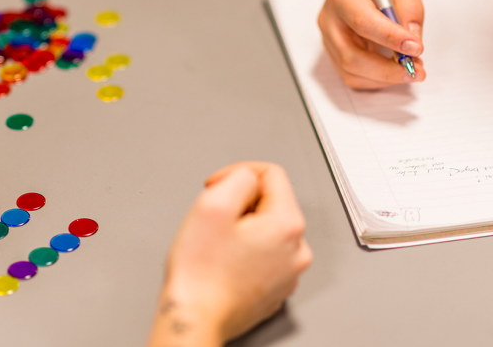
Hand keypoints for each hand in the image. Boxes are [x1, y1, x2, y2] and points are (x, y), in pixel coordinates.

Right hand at [147, 162, 311, 345]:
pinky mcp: (275, 288)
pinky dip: (244, 252)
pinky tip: (223, 263)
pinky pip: (262, 255)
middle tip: (214, 222)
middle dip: (239, 204)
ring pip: (266, 229)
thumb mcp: (213, 203)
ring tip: (217, 245)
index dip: (237, 173)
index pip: (271, 174)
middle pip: (270, 202)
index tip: (215, 186)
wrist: (195, 320)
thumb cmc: (200, 273)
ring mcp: (288, 272)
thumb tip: (247, 179)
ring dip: (241, 228)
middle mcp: (297, 250)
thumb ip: (238, 178)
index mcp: (288, 224)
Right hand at [318, 0, 425, 88]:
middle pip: (351, 55)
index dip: (390, 38)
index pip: (362, 22)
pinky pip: (352, 75)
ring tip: (410, 69)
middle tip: (416, 70)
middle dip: (386, 69)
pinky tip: (393, 69)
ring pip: (351, 70)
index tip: (416, 48)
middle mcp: (329, 18)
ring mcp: (329, 37)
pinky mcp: (334, 51)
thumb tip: (413, 42)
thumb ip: (409, 10)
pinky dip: (376, 79)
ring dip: (383, 77)